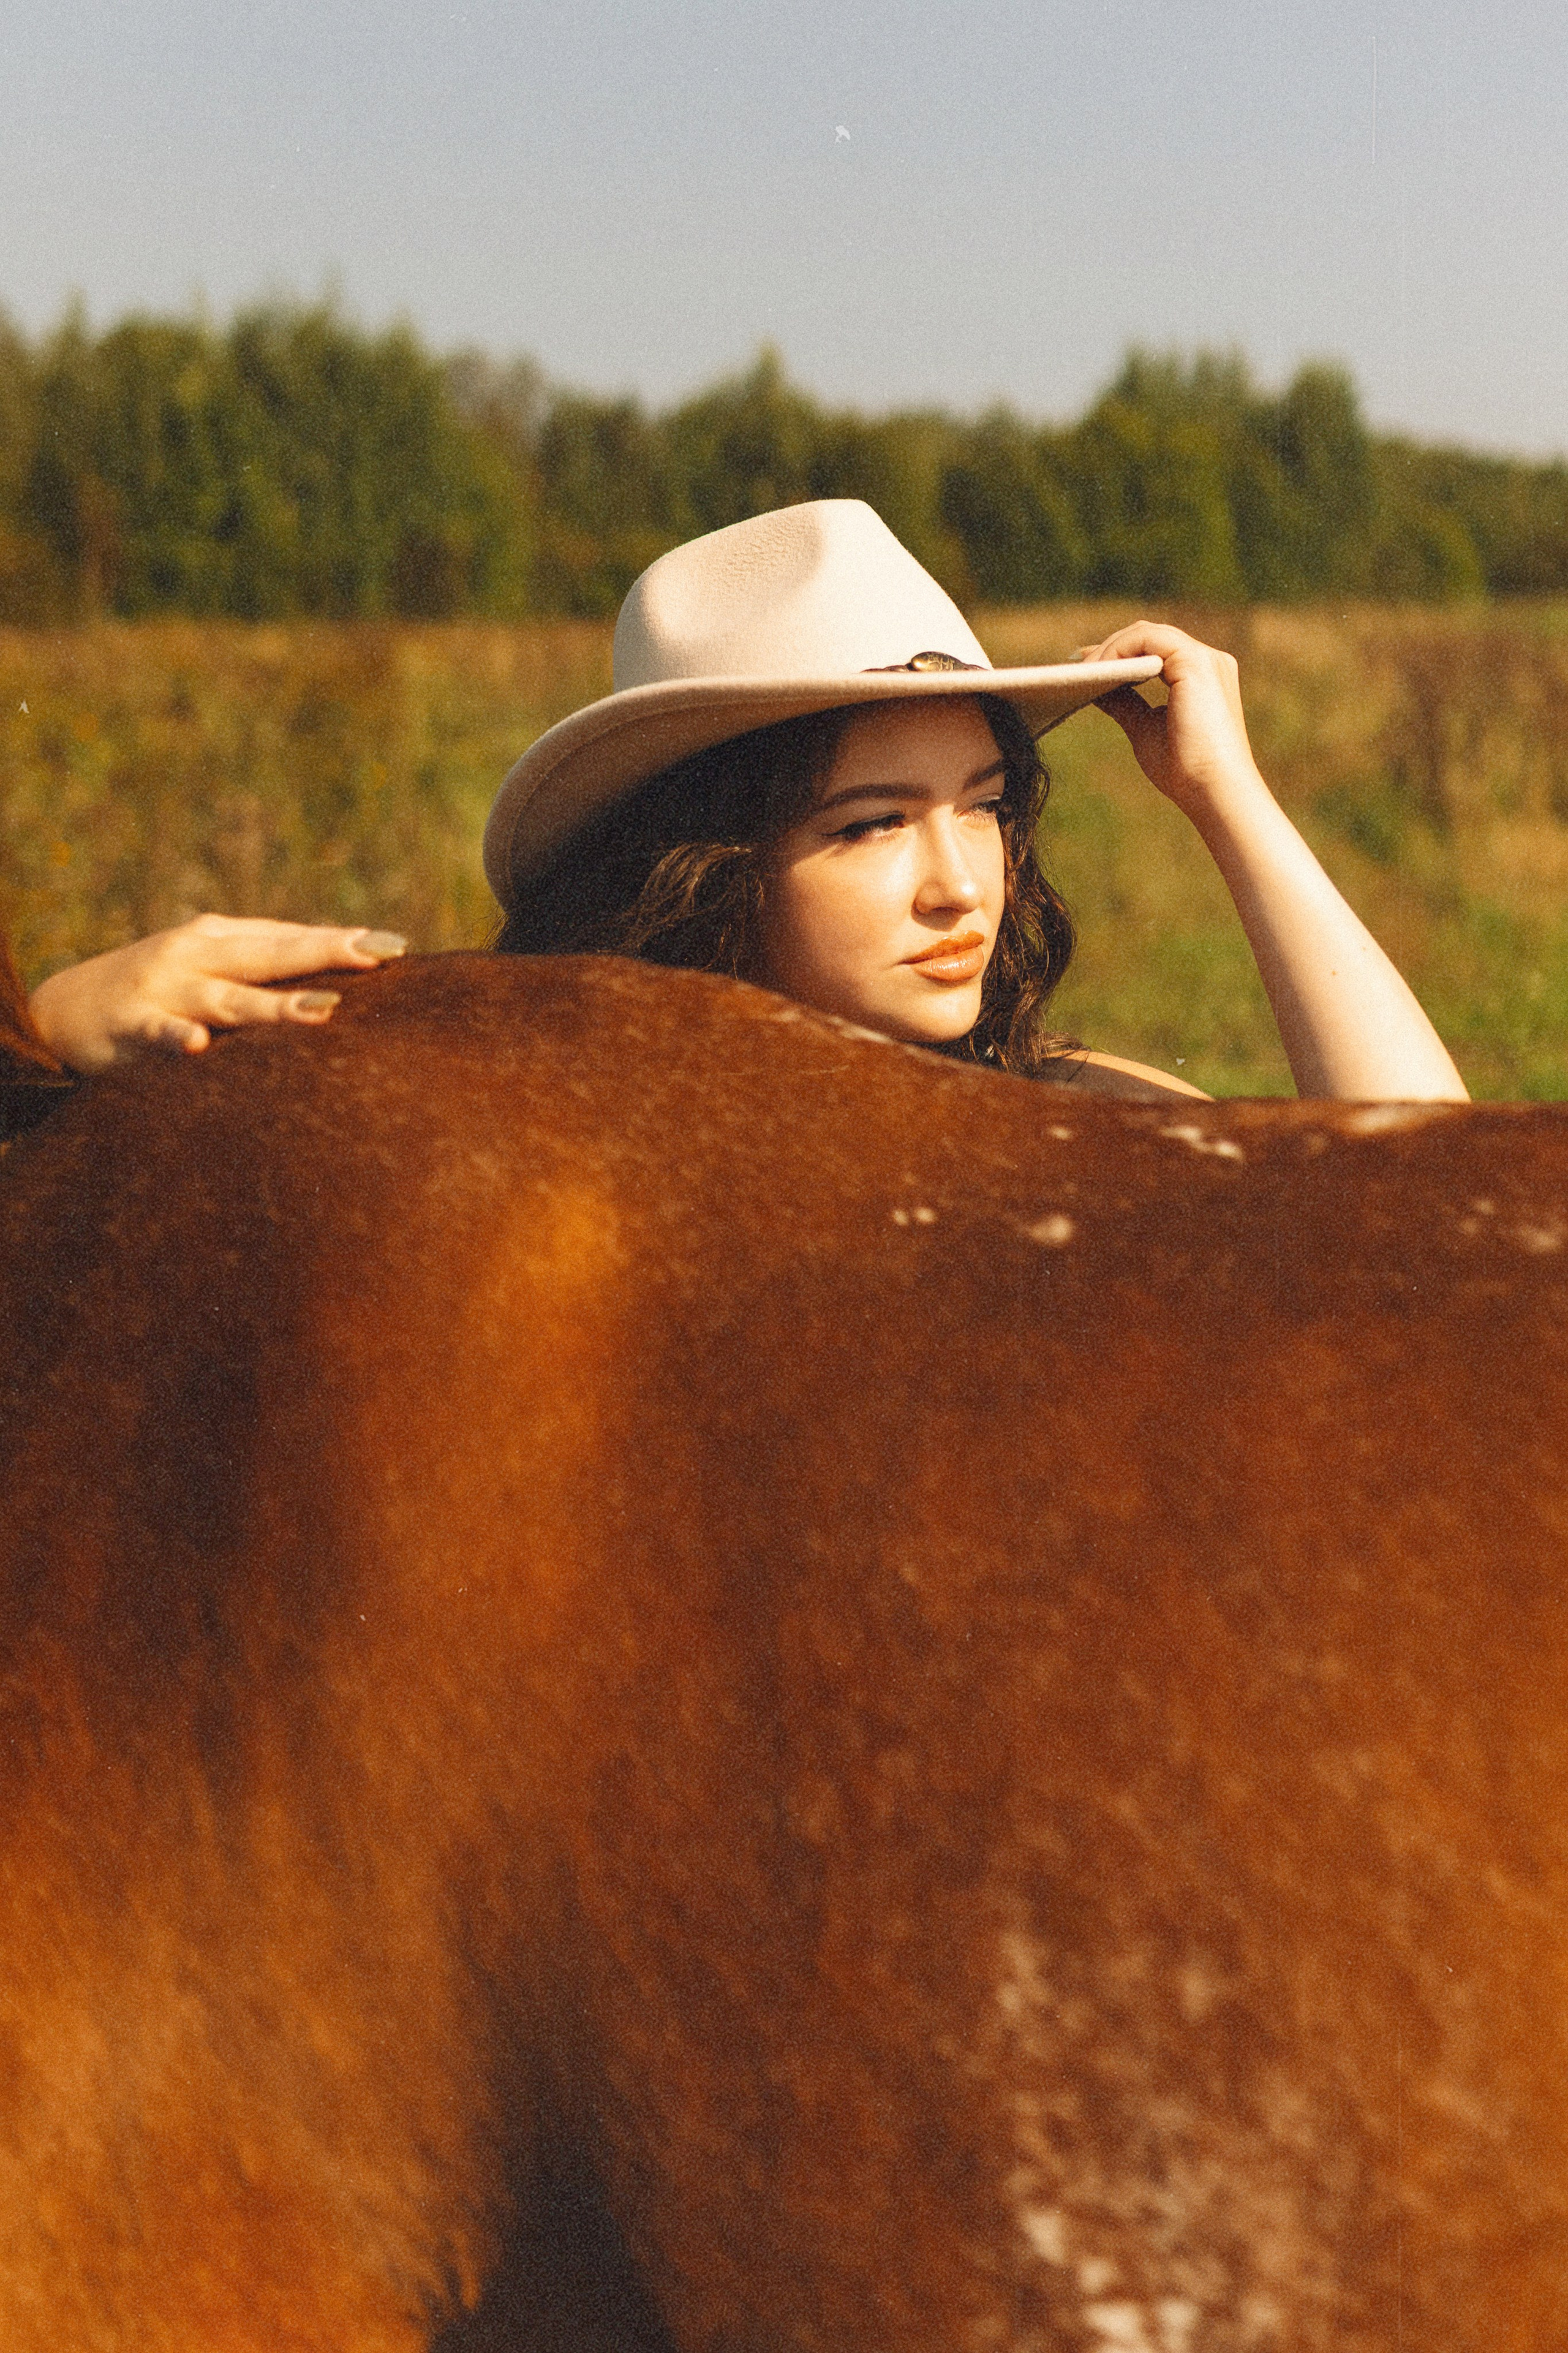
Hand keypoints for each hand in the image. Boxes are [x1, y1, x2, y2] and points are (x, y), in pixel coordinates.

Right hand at [27, 916, 406, 1075]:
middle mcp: (198, 956)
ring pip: (227, 999)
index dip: (341, 942)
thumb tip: (340, 988)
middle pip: (271, 955)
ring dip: (273, 1007)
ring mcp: (164, 988)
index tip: (397, 947)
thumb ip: (264, 976)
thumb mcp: (210, 973)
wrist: (62, 1010)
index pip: (291, 939)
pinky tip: (198, 1046)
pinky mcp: (129, 1024)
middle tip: (375, 955)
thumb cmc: (157, 993)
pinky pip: (157, 1033)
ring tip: (322, 1012)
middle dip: (324, 953)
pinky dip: (176, 1038)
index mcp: (222, 940)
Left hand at [1077, 622, 1262, 825]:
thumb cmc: (1184, 770)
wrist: (1212, 791)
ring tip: (1083, 671)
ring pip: (1147, 633)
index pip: (1156, 649)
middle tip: (1075, 665)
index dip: (1118, 653)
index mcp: (1201, 676)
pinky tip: (1099, 671)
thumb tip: (1096, 688)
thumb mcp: (1144, 728)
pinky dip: (1119, 650)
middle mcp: (1208, 661)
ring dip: (1110, 648)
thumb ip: (1125, 703)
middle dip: (1110, 647)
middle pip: (1150, 636)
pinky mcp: (1195, 662)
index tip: (1085, 667)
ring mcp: (1204, 658)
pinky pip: (1148, 639)